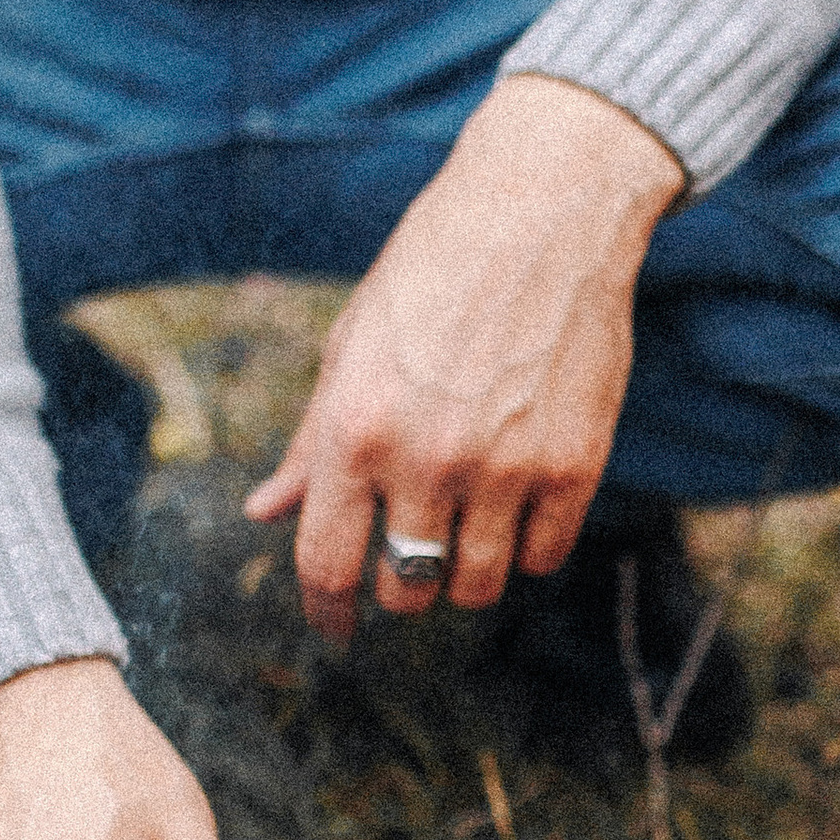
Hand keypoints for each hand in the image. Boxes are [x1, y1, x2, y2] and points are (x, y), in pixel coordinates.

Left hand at [243, 75, 683, 641]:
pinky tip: (518, 509)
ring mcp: (505, 467)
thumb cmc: (432, 270)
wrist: (543, 211)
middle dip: (401, 585)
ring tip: (466, 532)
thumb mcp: (352, 348)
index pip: (327, 564)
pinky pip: (542, 556)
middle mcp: (426, 458)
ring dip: (464, 575)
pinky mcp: (574, 465)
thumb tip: (265, 515)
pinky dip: (526, 549)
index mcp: (355, 428)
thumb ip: (312, 442)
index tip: (334, 628)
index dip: (326, 612)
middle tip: (411, 552)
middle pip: (405, 588)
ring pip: (476, 586)